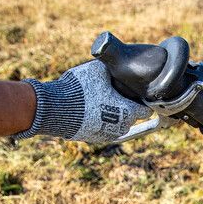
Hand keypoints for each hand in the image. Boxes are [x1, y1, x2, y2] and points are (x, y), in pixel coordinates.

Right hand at [14, 60, 151, 143]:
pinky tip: (94, 110)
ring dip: (115, 115)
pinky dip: (102, 121)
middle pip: (132, 117)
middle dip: (129, 107)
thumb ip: (113, 69)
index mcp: (128, 111)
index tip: (139, 94)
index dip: (144, 101)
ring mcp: (108, 134)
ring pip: (118, 125)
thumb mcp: (100, 70)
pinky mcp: (94, 139)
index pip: (146, 110)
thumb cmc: (81, 88)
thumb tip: (117, 65)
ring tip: (105, 102)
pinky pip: (104, 129)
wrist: (56, 108)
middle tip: (120, 95)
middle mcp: (121, 126)